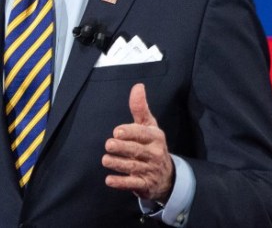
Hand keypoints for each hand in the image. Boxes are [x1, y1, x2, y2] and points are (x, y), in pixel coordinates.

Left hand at [102, 83, 173, 201]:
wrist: (166, 176)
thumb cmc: (152, 145)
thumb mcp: (149, 126)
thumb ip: (140, 108)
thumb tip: (138, 86)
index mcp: (155, 137)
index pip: (143, 134)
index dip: (130, 132)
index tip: (117, 131)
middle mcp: (154, 154)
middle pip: (137, 151)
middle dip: (123, 148)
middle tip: (109, 144)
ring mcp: (149, 170)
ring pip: (133, 167)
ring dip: (118, 164)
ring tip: (105, 160)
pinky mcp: (144, 185)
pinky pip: (133, 184)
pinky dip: (121, 183)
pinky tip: (109, 180)